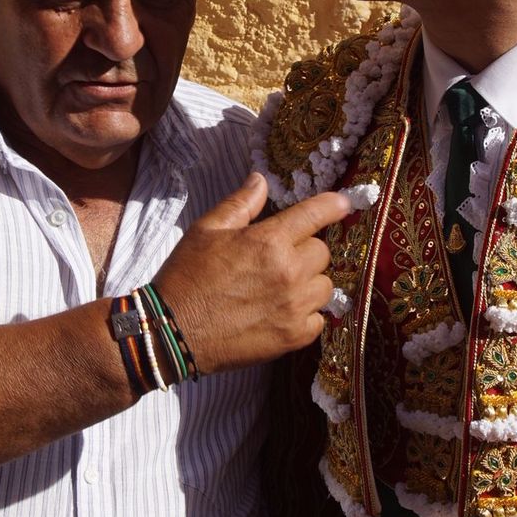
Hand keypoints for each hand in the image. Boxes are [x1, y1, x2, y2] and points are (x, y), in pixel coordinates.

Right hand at [154, 173, 354, 374]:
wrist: (172, 331)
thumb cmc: (187, 276)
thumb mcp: (206, 230)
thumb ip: (241, 204)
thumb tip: (260, 179)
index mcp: (269, 241)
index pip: (315, 214)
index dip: (333, 205)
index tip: (344, 203)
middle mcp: (289, 273)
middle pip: (322, 251)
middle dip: (305, 250)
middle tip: (278, 258)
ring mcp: (294, 308)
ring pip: (325, 286)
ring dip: (309, 283)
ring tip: (282, 287)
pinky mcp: (293, 338)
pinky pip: (319, 319)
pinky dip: (306, 315)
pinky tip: (282, 312)